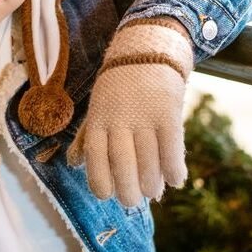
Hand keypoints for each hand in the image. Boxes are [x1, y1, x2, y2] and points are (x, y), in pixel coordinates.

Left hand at [67, 20, 193, 207]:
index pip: (95, 156)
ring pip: (148, 159)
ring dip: (152, 182)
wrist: (146, 50)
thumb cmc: (117, 87)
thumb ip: (88, 135)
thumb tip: (74, 164)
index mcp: (99, 119)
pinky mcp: (169, 112)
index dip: (99, 180)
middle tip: (132, 201)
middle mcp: (119, 120)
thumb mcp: (97, 107)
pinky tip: (177, 181)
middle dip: (128, 189)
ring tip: (153, 192)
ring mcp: (145, 116)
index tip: (106, 195)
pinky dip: (174, 168)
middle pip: (122, 162)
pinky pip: (172, 146)